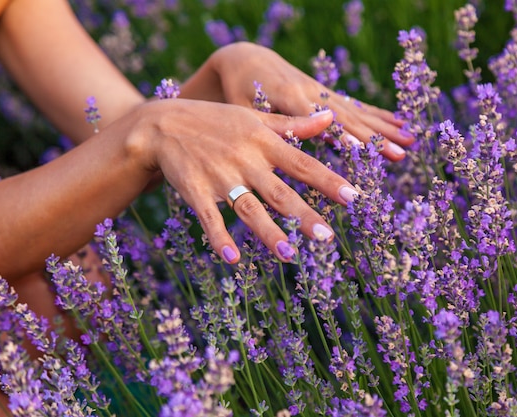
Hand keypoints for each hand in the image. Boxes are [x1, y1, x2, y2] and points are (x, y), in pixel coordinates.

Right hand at [129, 99, 357, 262]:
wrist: (163, 124)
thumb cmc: (216, 121)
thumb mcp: (256, 118)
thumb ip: (294, 124)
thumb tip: (330, 117)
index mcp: (264, 142)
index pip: (303, 164)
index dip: (328, 181)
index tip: (353, 197)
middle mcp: (246, 161)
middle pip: (280, 192)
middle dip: (303, 215)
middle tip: (326, 237)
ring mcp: (220, 177)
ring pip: (249, 209)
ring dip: (268, 233)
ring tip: (289, 255)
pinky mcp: (196, 191)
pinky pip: (209, 217)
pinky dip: (219, 237)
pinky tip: (231, 259)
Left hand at [209, 42, 414, 160]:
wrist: (246, 59)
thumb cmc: (237, 91)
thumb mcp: (243, 108)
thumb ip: (267, 126)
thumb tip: (288, 154)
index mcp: (289, 96)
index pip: (322, 120)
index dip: (344, 136)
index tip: (367, 152)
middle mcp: (312, 92)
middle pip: (348, 117)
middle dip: (375, 137)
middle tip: (400, 154)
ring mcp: (323, 92)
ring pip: (357, 111)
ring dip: (385, 128)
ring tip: (411, 142)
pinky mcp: (326, 93)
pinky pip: (355, 105)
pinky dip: (378, 115)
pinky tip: (399, 122)